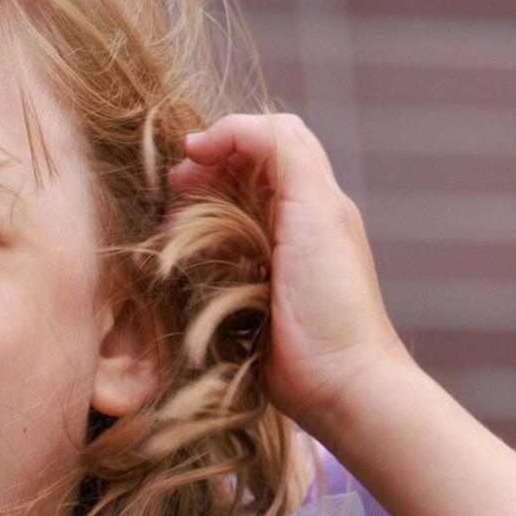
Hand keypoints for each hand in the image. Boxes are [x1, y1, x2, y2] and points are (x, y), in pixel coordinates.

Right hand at [165, 113, 410, 443]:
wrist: (339, 380)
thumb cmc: (331, 293)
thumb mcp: (316, 205)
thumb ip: (282, 150)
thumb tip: (221, 135)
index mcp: (313, 195)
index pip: (265, 139)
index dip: (227, 136)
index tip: (192, 155)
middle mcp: (294, 222)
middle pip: (238, 174)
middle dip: (203, 173)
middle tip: (175, 192)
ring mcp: (271, 261)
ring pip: (222, 214)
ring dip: (194, 213)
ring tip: (175, 228)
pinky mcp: (251, 299)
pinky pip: (217, 261)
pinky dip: (198, 253)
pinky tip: (190, 264)